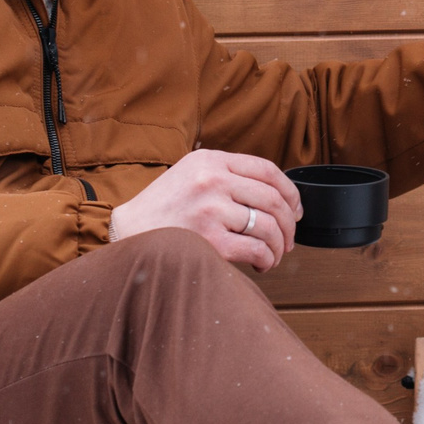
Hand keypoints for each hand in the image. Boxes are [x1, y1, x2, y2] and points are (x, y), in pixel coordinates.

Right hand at [109, 149, 302, 270]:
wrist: (127, 232)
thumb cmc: (162, 207)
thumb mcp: (190, 172)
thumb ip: (225, 174)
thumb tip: (274, 194)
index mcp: (210, 160)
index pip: (266, 169)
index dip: (290, 191)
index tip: (296, 208)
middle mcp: (212, 180)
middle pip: (272, 199)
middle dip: (289, 223)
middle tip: (290, 238)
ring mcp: (211, 209)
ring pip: (268, 226)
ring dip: (280, 245)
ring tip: (275, 255)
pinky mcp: (209, 239)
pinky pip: (255, 248)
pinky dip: (267, 258)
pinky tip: (262, 263)